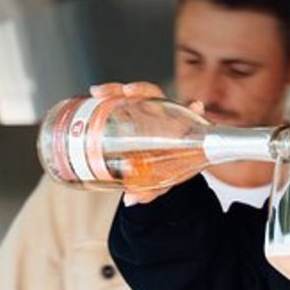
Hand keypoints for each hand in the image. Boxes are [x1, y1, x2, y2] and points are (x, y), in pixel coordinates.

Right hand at [90, 82, 205, 205]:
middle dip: (140, 90)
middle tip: (126, 91)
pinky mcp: (128, 110)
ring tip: (98, 93)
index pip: (188, 114)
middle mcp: (161, 115)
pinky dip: (105, 96)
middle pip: (154, 95)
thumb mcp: (158, 182)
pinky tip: (93, 95)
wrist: (157, 165)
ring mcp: (143, 110)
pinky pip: (116, 100)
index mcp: (176, 129)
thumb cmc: (164, 169)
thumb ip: (148, 192)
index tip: (196, 106)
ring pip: (131, 94)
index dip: (193, 110)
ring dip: (115, 90)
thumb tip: (130, 199)